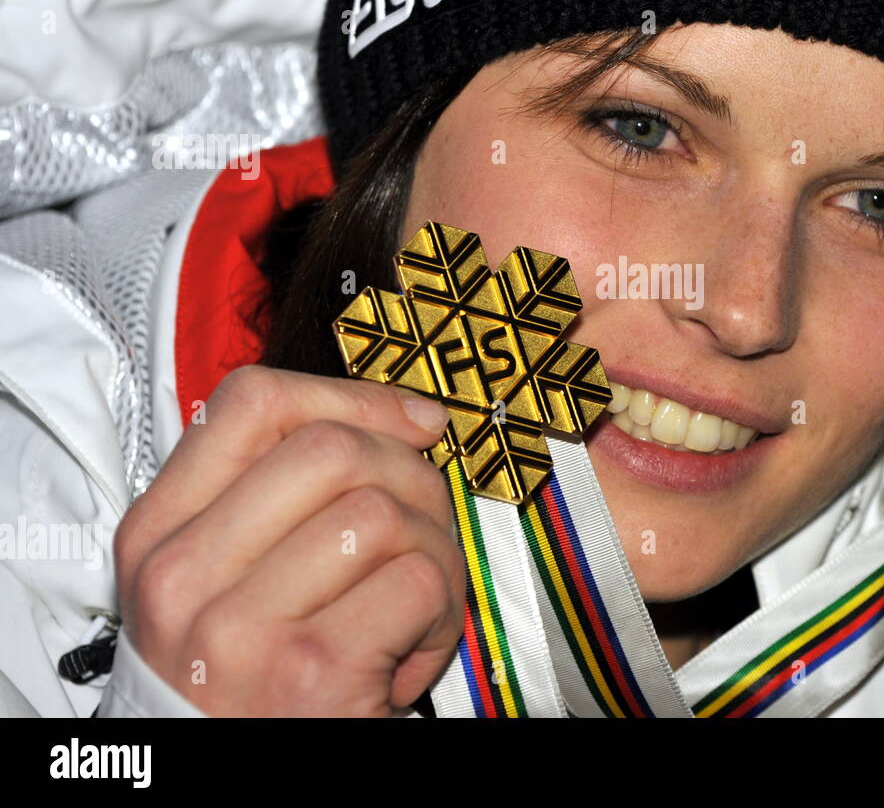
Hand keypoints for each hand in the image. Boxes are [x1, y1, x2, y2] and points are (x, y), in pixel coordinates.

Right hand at [113, 365, 464, 716]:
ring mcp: (242, 626)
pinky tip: (413, 651)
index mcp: (159, 535)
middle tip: (423, 532)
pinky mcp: (311, 671)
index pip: (254, 403)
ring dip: (434, 555)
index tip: (413, 423)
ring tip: (415, 606)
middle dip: (412, 478)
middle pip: (333, 448)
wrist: (224, 782)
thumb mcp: (223, 581)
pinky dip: (443, 614)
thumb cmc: (246, 684)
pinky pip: (420, 583)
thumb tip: (408, 419)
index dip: (355, 397)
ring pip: (386, 512)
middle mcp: (185, 575)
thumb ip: (279, 496)